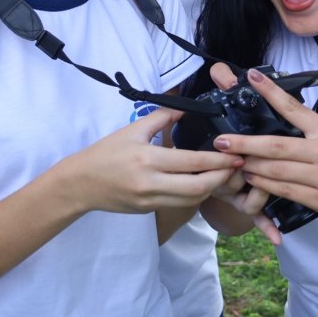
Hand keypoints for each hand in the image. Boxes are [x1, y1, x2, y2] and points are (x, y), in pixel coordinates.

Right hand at [64, 108, 242, 215]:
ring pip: (191, 200)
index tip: (236, 155)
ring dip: (211, 189)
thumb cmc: (105, 153)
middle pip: (198, 188)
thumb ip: (162, 116)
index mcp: (148, 159)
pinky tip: (202, 184)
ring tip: (223, 175)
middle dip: (222, 178)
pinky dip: (194, 195)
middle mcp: (151, 183)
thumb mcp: (132, 129)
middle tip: (237, 168)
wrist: (80, 183)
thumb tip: (185, 107)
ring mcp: (150, 200)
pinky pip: (178, 203)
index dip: (219, 160)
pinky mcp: (148, 209)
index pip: (193, 163)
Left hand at [210, 67, 317, 225]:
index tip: (250, 77)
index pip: (294, 108)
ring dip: (251, 167)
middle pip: (276, 146)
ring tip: (232, 162)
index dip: (270, 91)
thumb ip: (314, 133)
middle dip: (245, 143)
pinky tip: (253, 182)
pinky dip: (267, 187)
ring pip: (277, 171)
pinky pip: (287, 193)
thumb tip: (285, 120)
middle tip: (221, 140)